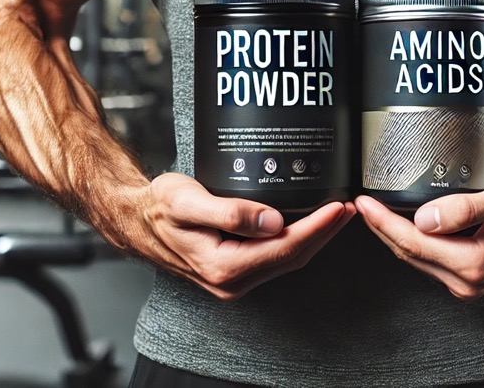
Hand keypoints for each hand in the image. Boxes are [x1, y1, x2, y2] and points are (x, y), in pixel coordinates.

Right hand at [131, 173, 354, 300]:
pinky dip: (297, 239)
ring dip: (315, 236)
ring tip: (337, 213)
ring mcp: (233, 279)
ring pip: (286, 259)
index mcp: (223, 266)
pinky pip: (275, 256)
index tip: (338, 207)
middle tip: (349, 206)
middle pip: (292, 257)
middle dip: (325, 232)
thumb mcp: (189, 202)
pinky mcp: (235, 269)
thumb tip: (273, 220)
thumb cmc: (157, 208)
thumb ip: (231, 212)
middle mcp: (231, 281)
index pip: (284, 247)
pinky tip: (308, 223)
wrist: (134, 219)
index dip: (317, 227)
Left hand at [355, 172, 483, 300]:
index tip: (364, 203)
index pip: (413, 243)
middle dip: (381, 229)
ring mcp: (469, 281)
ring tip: (375, 212)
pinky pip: (432, 258)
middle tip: (361, 204)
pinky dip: (414, 240)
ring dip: (395, 235)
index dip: (383, 223)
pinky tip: (406, 224)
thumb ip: (464, 209)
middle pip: (410, 254)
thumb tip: (425, 218)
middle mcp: (468, 280)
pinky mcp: (471, 275)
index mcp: (473, 264)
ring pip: (419, 258)